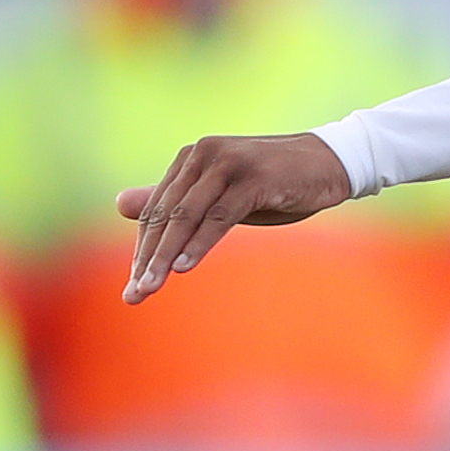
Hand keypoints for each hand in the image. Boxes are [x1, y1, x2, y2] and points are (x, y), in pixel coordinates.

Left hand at [113, 132, 353, 302]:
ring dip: (165, 256)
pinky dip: (199, 243)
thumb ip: (174, 202)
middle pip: (166, 214)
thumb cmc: (274, 184)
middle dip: (147, 258)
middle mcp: (203, 154)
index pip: (157, 209)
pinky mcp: (253, 178)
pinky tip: (183, 267)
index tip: (133, 287)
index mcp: (191, 159)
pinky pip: (218, 216)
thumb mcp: (219, 196)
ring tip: (149, 288)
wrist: (330, 163)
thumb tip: (119, 204)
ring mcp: (228, 163)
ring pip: (187, 217)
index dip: (144, 248)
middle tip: (134, 296)